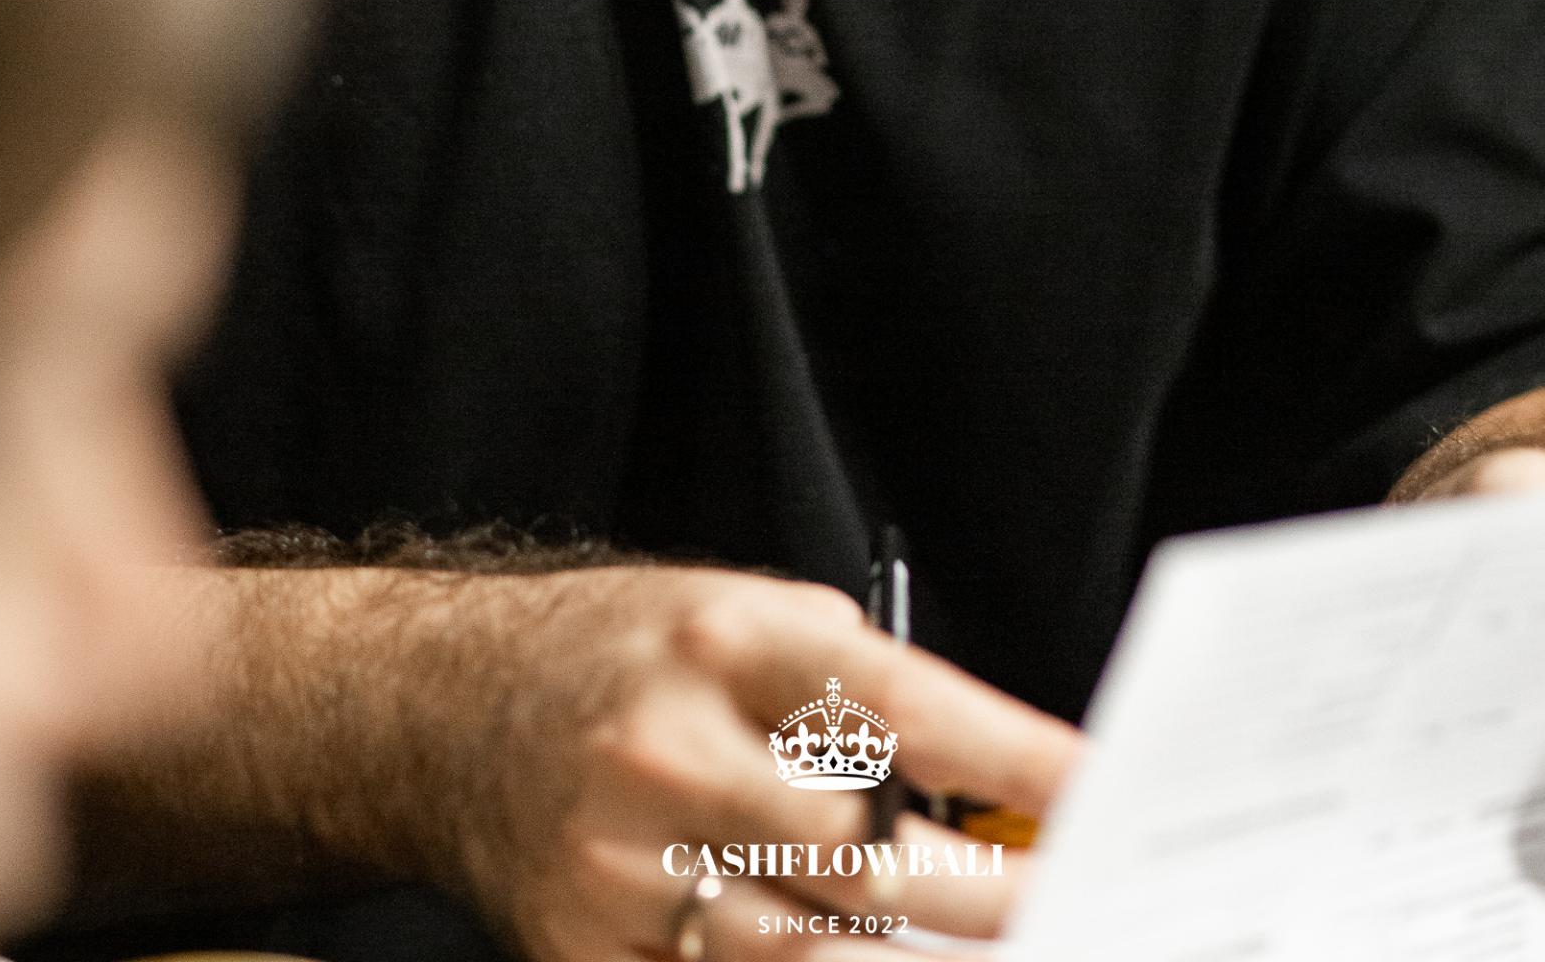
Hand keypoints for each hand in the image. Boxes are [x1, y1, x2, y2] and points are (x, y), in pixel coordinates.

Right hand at [413, 564, 1079, 961]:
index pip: (902, 704)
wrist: (448, 711)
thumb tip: (994, 775)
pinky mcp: (590, 958)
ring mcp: (625, 871)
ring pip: (811, 955)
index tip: (1096, 789)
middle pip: (870, 856)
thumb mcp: (742, 616)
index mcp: (722, 643)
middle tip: (1077, 903)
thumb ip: (856, 687)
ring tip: (1005, 948)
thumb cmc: (623, 657)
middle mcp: (672, 754)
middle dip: (991, 895)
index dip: (1015, 756)